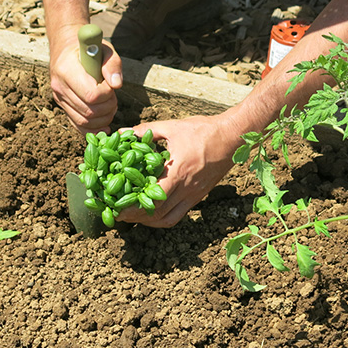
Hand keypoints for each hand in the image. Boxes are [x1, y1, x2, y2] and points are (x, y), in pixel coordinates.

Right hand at [48, 29, 122, 133]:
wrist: (67, 48)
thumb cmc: (88, 48)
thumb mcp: (104, 48)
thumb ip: (112, 64)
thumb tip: (116, 84)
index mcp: (67, 69)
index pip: (91, 95)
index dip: (107, 95)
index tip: (111, 86)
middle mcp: (59, 86)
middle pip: (88, 111)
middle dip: (107, 108)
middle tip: (113, 99)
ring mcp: (59, 98)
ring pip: (83, 121)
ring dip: (103, 119)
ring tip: (110, 107)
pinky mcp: (62, 106)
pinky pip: (77, 125)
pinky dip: (92, 130)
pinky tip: (104, 127)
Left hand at [117, 115, 240, 227]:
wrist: (232, 137)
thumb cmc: (203, 130)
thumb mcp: (172, 127)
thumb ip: (145, 131)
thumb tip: (121, 132)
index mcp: (178, 173)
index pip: (151, 199)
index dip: (132, 206)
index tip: (116, 206)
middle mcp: (186, 189)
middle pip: (156, 213)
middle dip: (135, 216)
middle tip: (118, 213)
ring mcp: (193, 195)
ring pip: (167, 219)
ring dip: (148, 220)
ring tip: (133, 215)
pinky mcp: (198, 197)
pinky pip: (178, 215)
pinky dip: (163, 218)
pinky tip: (152, 211)